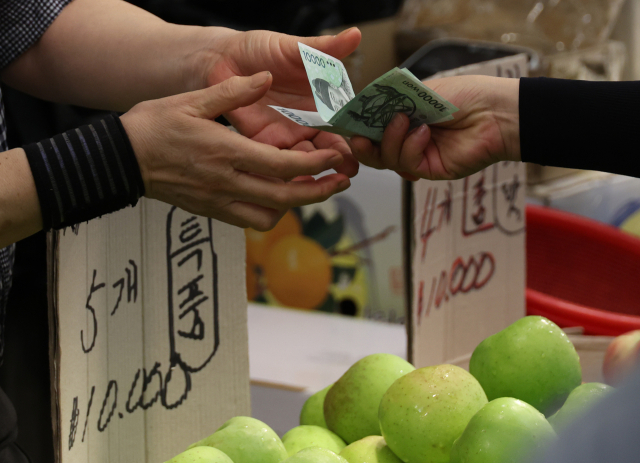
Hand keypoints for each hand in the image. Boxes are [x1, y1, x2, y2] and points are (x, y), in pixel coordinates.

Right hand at [120, 72, 350, 230]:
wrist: (122, 160)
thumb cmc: (154, 127)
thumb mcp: (192, 100)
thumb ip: (233, 92)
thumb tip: (265, 79)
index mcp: (227, 153)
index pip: (284, 166)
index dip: (316, 165)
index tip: (335, 157)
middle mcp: (227, 182)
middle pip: (285, 198)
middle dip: (319, 192)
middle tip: (339, 181)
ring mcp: (219, 201)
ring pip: (269, 216)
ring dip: (294, 206)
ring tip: (308, 188)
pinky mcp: (211, 211)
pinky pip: (248, 220)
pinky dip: (269, 213)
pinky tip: (275, 197)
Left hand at [195, 27, 362, 177]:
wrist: (224, 60)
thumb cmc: (262, 49)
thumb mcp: (295, 47)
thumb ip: (324, 48)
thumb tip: (356, 34)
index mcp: (321, 101)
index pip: (345, 122)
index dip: (356, 134)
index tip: (365, 144)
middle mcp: (308, 123)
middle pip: (330, 147)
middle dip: (341, 161)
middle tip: (349, 170)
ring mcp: (288, 136)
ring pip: (307, 161)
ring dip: (318, 173)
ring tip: (327, 182)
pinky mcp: (265, 145)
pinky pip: (279, 166)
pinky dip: (289, 176)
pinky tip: (298, 184)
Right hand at [349, 76, 520, 180]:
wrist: (495, 112)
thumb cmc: (466, 95)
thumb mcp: (421, 91)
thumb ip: (392, 100)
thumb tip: (363, 104)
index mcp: (404, 118)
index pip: (372, 127)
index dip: (358, 127)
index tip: (347, 123)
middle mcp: (408, 139)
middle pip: (373, 151)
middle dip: (363, 145)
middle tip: (360, 136)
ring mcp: (418, 156)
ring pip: (386, 160)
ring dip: (391, 140)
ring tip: (405, 121)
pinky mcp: (430, 170)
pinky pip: (406, 164)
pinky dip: (410, 148)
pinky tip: (424, 134)